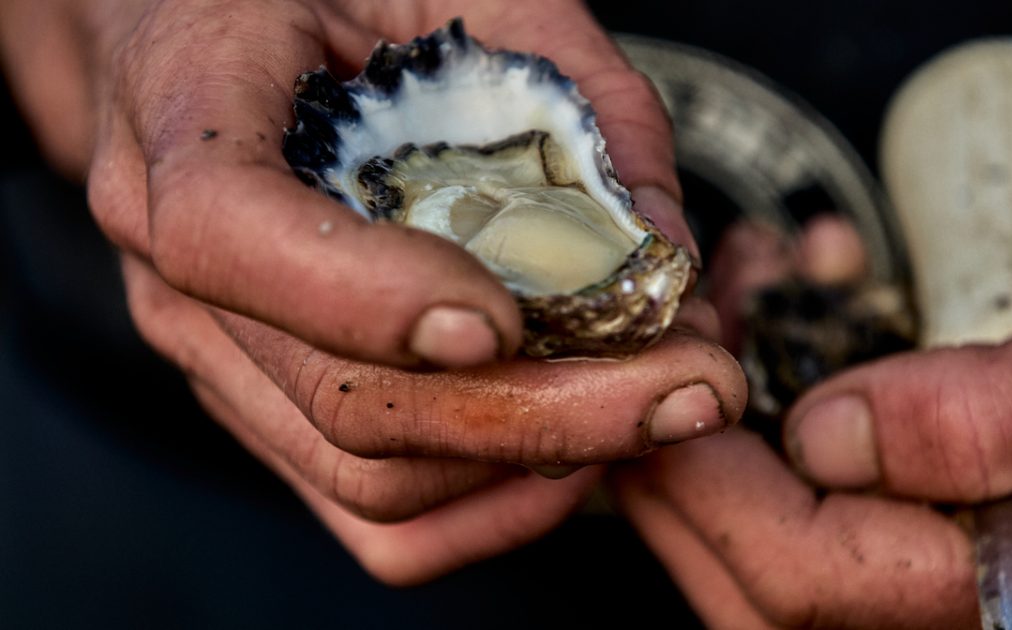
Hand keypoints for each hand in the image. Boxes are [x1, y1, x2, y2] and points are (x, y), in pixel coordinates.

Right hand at [0, 0, 745, 583]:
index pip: (228, 236)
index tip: (504, 317)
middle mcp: (186, 271)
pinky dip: (492, 508)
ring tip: (650, 401)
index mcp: (193, 120)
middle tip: (692, 385)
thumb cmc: (320, 0)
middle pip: (345, 402)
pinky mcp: (277, 415)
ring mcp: (228, 360)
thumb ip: (572, 92)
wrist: (203, 47)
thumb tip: (663, 240)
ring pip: (373, 479)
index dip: (364, 295)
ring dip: (537, 461)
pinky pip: (377, 521)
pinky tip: (570, 453)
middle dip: (544, 412)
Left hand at [613, 157, 1011, 627]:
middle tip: (668, 369)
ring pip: (783, 556)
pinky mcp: (945, 501)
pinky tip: (795, 307)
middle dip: (691, 482)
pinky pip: (824, 496)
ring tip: (733, 316)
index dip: (718, 497)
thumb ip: (999, 411)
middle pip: (774, 598)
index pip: (820, 585)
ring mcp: (967, 550)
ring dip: (724, 439)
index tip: (677, 397)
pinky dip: (777, 408)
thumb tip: (830, 443)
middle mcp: (1005, 594)